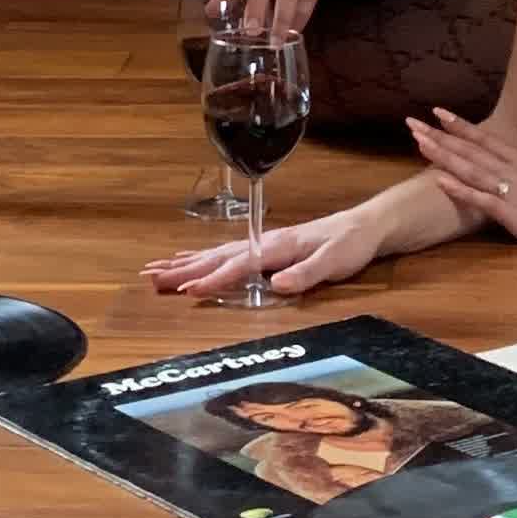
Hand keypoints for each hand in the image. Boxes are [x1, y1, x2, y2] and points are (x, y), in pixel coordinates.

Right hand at [142, 205, 378, 300]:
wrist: (366, 226)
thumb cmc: (351, 245)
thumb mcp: (335, 261)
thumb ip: (306, 273)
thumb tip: (275, 284)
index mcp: (277, 246)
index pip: (239, 264)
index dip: (213, 279)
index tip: (186, 291)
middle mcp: (264, 243)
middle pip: (217, 257)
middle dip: (183, 269)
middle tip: (150, 279)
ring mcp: (262, 244)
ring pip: (216, 254)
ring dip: (185, 263)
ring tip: (155, 272)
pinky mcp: (265, 248)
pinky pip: (226, 253)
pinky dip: (202, 257)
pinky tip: (187, 260)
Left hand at [405, 110, 516, 246]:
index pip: (483, 138)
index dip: (459, 125)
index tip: (436, 112)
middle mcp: (512, 170)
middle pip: (468, 150)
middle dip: (439, 137)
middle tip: (411, 123)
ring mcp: (512, 191)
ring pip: (470, 170)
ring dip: (443, 156)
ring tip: (418, 142)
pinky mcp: (515, 214)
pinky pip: (482, 201)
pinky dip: (460, 190)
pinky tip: (441, 181)